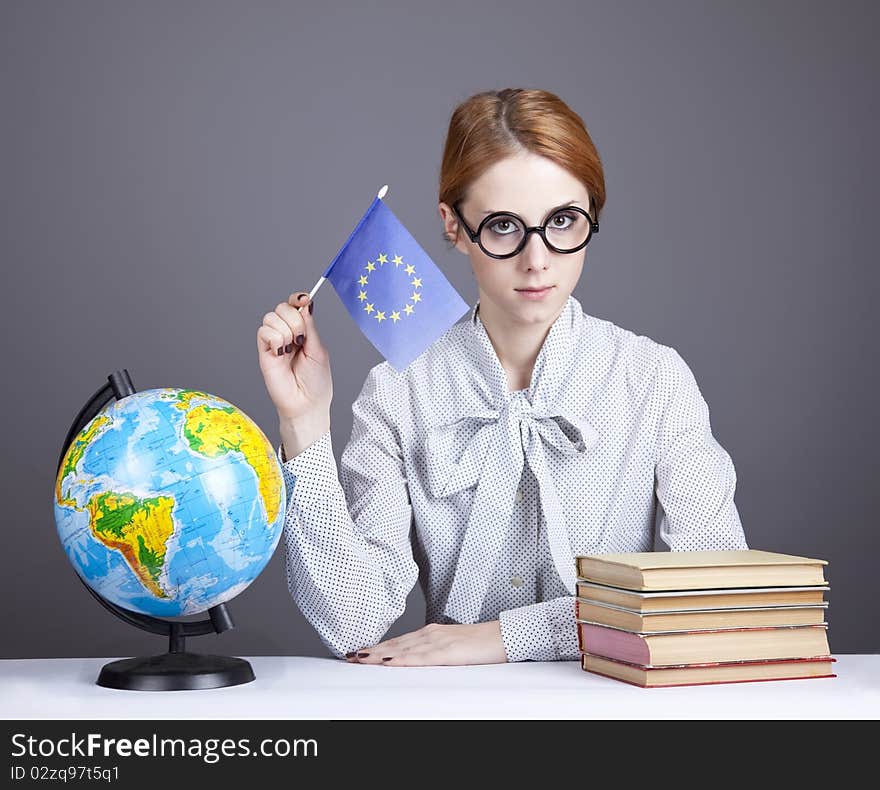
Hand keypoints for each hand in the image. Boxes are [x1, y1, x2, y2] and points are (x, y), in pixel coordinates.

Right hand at [257, 291, 332, 423]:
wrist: (306, 403)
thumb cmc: (316, 382)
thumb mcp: (319, 349)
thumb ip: (310, 326)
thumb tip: (306, 304)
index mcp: (303, 331)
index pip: (295, 305)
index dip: (297, 298)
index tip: (305, 299)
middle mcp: (287, 333)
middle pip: (282, 307)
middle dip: (295, 320)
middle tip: (301, 340)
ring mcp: (275, 341)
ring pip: (272, 317)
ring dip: (285, 331)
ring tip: (291, 349)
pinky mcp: (264, 350)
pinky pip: (264, 331)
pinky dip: (275, 339)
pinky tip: (281, 353)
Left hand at [345, 622, 506, 666]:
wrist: (505, 636)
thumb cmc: (482, 643)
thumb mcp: (453, 646)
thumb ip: (435, 651)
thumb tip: (418, 659)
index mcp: (432, 633)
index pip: (398, 642)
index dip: (378, 647)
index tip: (360, 652)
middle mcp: (431, 634)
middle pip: (395, 645)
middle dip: (372, 651)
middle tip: (350, 656)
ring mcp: (439, 641)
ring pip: (403, 649)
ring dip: (380, 654)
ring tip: (361, 659)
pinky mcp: (448, 652)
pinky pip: (421, 657)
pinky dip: (403, 659)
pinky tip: (390, 662)